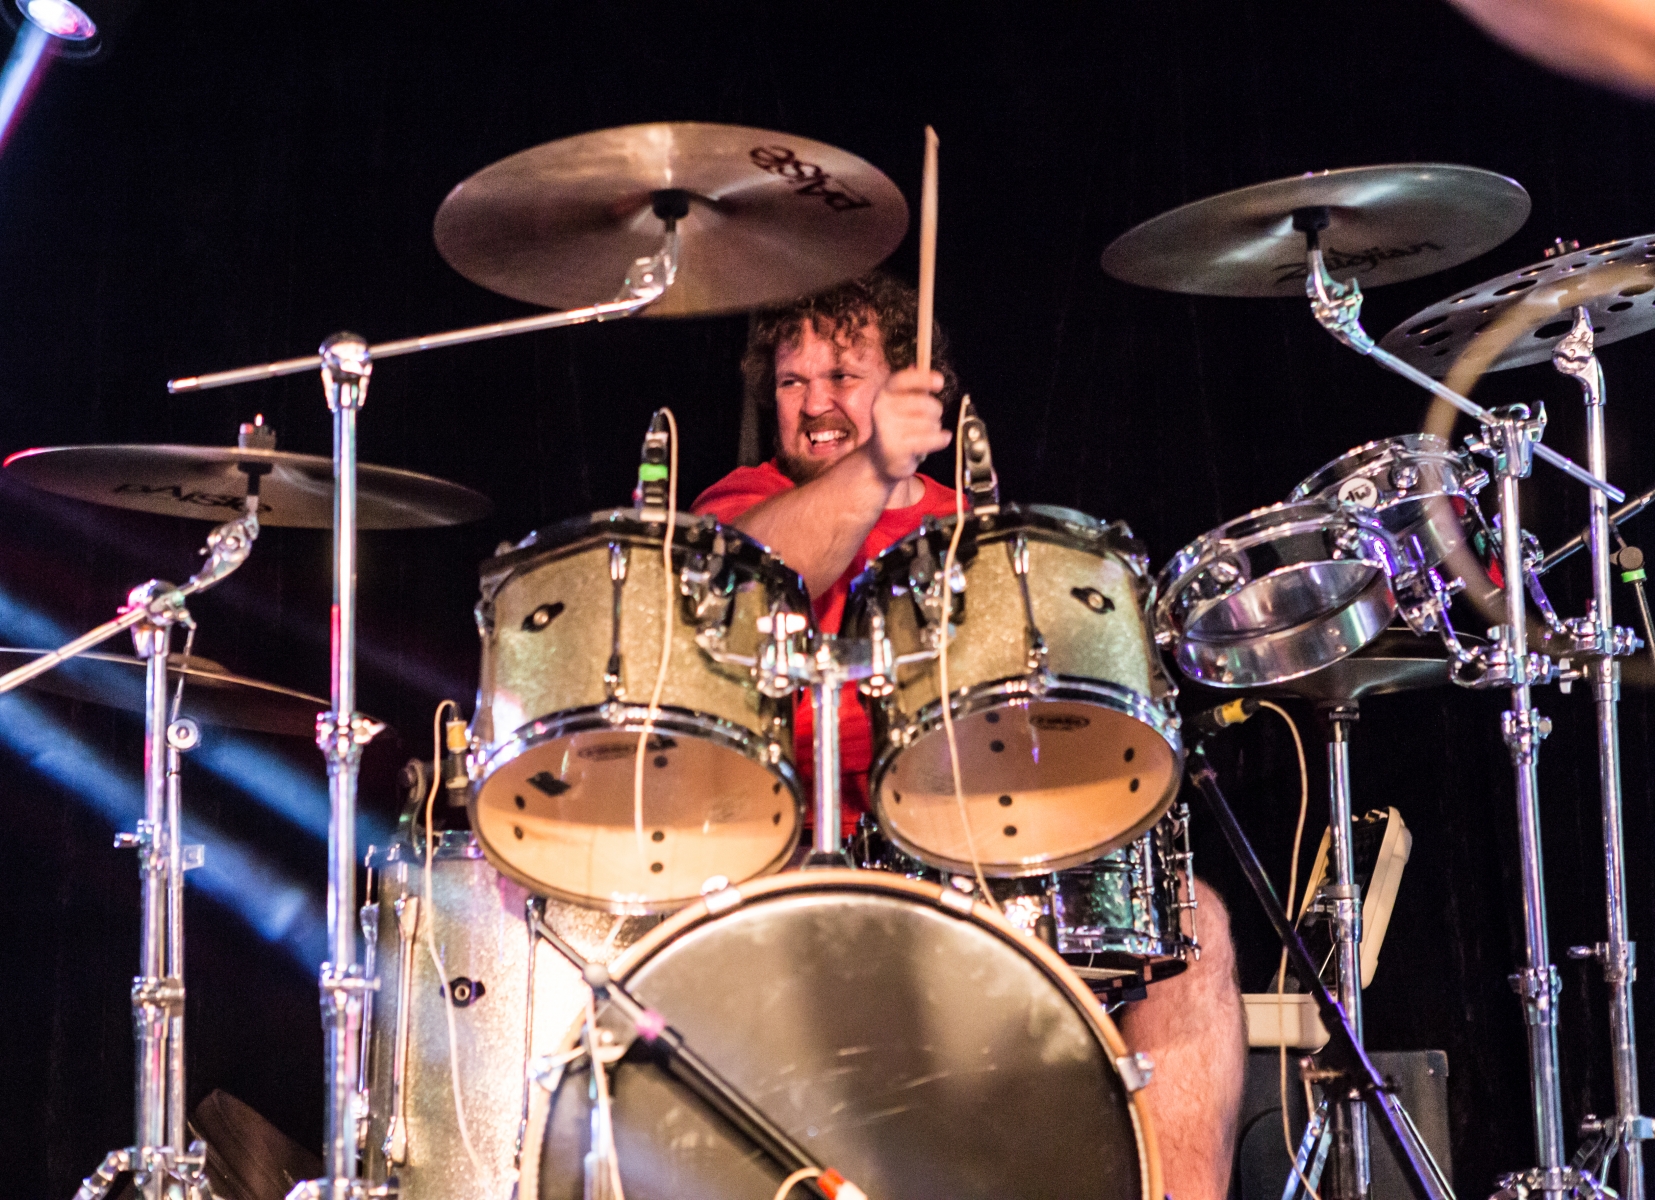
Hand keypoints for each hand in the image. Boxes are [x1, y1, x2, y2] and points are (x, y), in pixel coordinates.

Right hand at [864, 367, 950, 486]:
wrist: (880, 460)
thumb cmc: (896, 429)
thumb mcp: (900, 405)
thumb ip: (911, 387)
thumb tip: (918, 364)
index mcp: (883, 394)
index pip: (902, 379)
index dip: (923, 378)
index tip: (939, 382)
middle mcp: (882, 409)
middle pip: (925, 403)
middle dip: (935, 411)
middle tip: (931, 419)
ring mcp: (887, 430)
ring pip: (930, 423)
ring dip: (935, 428)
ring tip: (925, 434)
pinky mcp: (896, 449)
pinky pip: (930, 439)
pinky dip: (941, 439)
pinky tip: (942, 438)